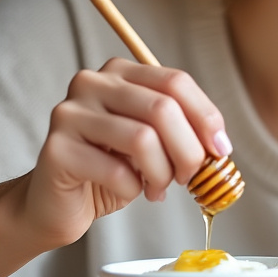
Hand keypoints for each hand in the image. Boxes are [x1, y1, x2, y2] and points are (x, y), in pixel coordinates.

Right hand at [19, 57, 231, 250]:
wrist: (56, 204)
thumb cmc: (110, 170)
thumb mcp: (153, 142)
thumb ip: (181, 132)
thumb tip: (219, 145)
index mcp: (119, 72)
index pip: (176, 82)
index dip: (206, 116)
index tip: (220, 149)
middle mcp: (92, 83)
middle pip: (162, 108)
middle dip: (188, 150)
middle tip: (190, 177)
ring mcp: (70, 113)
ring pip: (142, 138)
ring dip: (162, 173)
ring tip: (158, 188)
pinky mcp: (57, 149)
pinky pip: (116, 171)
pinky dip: (134, 189)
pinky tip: (130, 191)